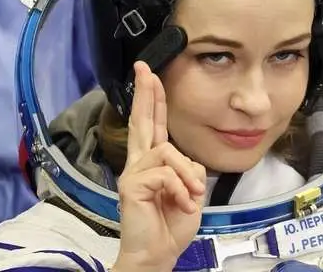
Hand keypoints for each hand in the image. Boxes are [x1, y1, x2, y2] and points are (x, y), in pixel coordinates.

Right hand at [112, 61, 205, 271]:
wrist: (158, 253)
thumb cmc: (172, 224)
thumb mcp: (190, 190)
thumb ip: (188, 168)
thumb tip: (186, 161)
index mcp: (152, 162)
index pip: (152, 125)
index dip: (152, 100)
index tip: (151, 75)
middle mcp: (139, 163)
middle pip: (141, 121)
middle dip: (145, 93)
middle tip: (144, 69)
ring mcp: (133, 173)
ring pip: (168, 152)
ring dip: (187, 176)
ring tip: (192, 197)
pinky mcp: (131, 185)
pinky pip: (166, 174)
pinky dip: (181, 189)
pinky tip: (183, 204)